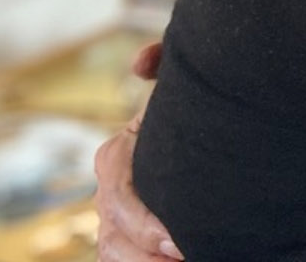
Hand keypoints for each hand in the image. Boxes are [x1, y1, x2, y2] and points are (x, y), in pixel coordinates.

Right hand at [94, 42, 182, 260]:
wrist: (197, 141)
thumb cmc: (189, 115)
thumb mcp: (179, 89)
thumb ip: (163, 65)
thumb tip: (139, 63)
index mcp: (115, 158)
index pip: (118, 196)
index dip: (143, 223)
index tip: (177, 240)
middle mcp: (108, 195)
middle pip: (113, 238)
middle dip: (145, 256)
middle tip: (184, 257)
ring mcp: (115, 223)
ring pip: (113, 254)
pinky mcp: (128, 243)